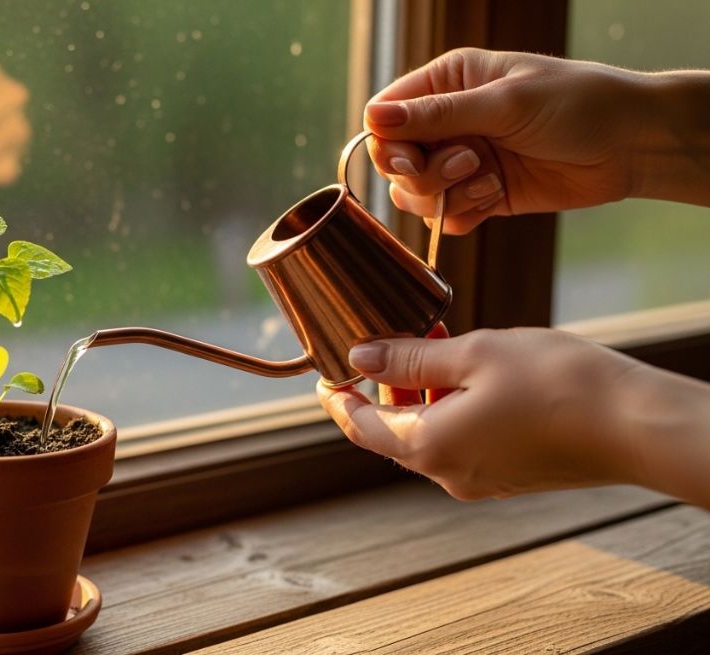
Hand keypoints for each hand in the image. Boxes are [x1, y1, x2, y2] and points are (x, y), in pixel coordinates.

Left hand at [317, 328, 652, 500]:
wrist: (636, 425)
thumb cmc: (557, 383)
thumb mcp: (473, 354)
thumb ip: (409, 359)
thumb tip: (361, 358)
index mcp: (429, 447)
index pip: (361, 427)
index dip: (338, 400)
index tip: (326, 375)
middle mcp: (448, 474)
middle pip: (393, 432)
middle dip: (385, 388)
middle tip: (389, 342)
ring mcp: (480, 480)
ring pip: (429, 435)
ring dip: (421, 395)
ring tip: (435, 346)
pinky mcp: (509, 475)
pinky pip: (462, 442)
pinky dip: (451, 409)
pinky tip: (470, 374)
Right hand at [364, 48, 709, 232]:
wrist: (631, 144)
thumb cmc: (576, 103)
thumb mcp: (503, 103)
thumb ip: (437, 115)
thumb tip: (373, 119)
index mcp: (446, 83)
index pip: (385, 116)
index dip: (386, 144)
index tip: (407, 160)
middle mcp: (447, 122)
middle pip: (394, 162)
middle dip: (423, 173)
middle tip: (468, 163)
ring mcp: (462, 161)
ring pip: (415, 194)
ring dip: (446, 196)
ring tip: (488, 182)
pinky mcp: (480, 195)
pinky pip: (446, 217)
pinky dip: (464, 214)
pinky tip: (498, 198)